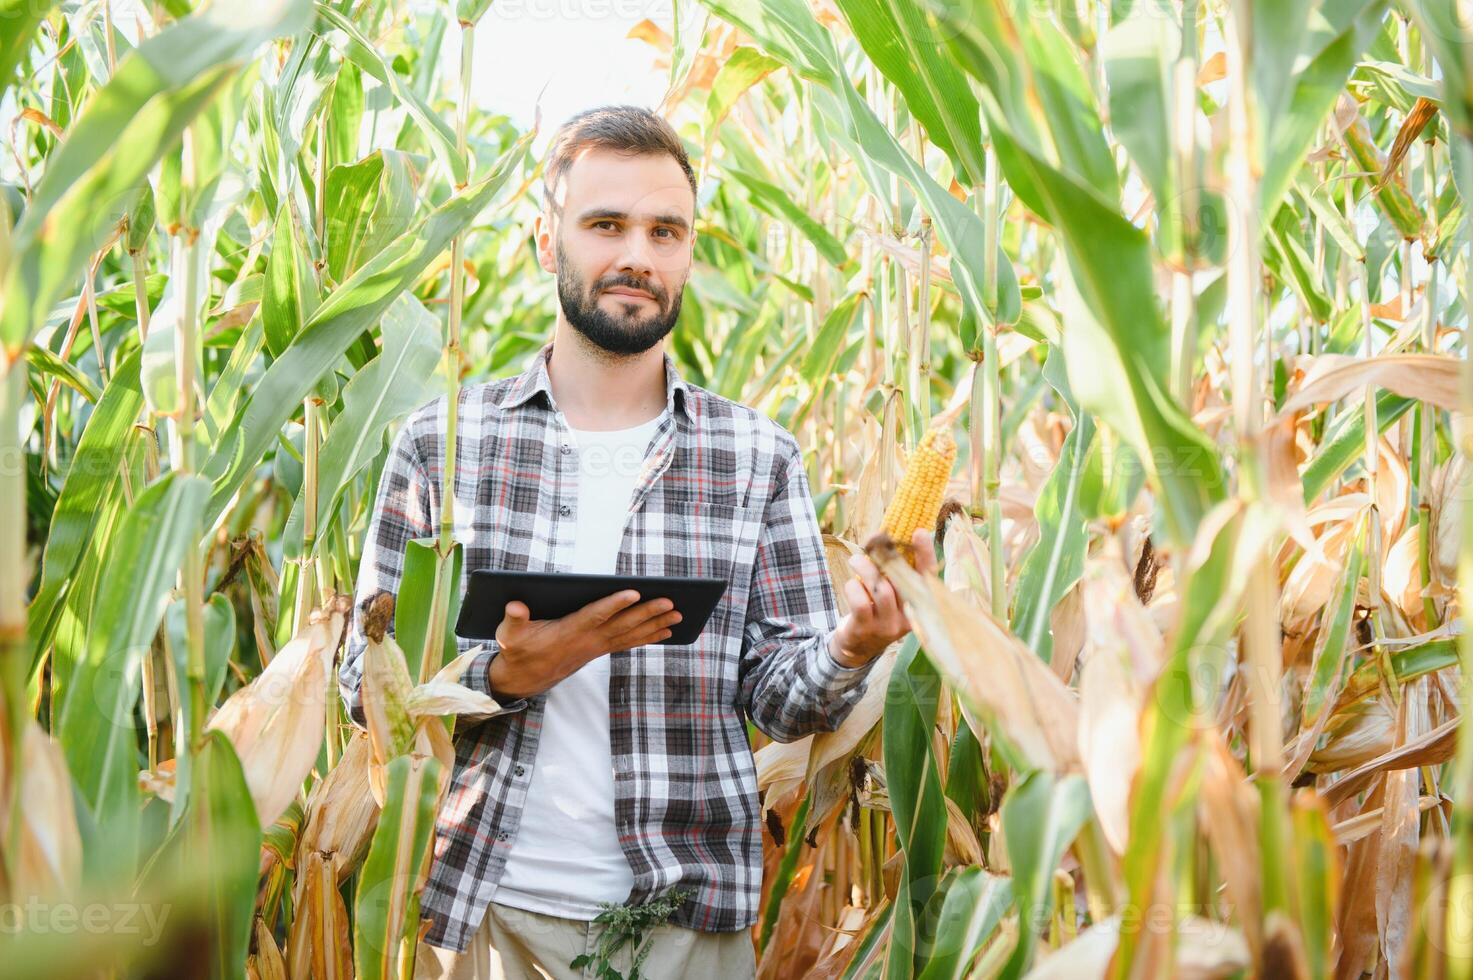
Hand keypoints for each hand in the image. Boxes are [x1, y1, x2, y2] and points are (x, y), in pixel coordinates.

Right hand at [486, 591, 684, 698]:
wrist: (524, 679)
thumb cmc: (517, 650)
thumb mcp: (509, 635)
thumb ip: (513, 619)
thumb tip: (515, 605)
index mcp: (568, 632)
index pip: (595, 615)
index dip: (614, 604)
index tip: (634, 592)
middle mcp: (587, 641)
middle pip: (622, 625)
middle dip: (647, 614)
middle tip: (672, 603)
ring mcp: (596, 648)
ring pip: (630, 635)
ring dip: (655, 626)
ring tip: (679, 615)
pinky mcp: (599, 651)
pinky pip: (628, 644)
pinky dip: (648, 637)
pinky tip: (666, 630)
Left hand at [829, 528, 937, 667]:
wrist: (858, 646)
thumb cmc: (876, 608)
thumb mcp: (891, 591)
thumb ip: (892, 569)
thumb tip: (884, 536)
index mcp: (919, 603)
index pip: (928, 576)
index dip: (925, 554)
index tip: (919, 531)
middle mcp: (908, 615)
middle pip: (904, 580)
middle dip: (888, 556)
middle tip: (875, 539)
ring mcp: (888, 625)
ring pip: (882, 589)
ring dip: (866, 569)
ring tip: (856, 560)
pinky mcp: (866, 629)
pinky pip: (861, 602)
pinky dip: (853, 587)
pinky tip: (851, 584)